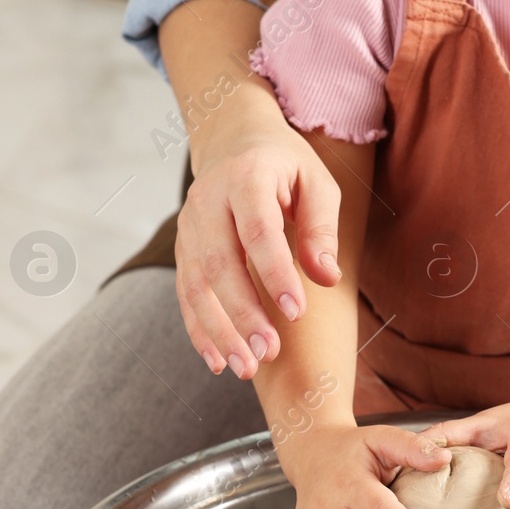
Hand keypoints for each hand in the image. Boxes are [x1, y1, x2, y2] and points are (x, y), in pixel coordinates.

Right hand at [174, 97, 342, 379]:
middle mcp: (207, 202)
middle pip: (219, 264)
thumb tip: (326, 276)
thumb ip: (322, 227)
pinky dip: (199, 330)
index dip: (274, 272)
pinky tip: (218, 362)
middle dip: (242, 313)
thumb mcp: (318, 183)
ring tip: (246, 367)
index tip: (296, 311)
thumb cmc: (286, 167)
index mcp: (245, 178)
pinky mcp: (183, 249)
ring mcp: (189, 227)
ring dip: (219, 330)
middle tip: (269, 352)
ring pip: (195, 285)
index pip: (257, 231)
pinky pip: (185, 294)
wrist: (234, 142)